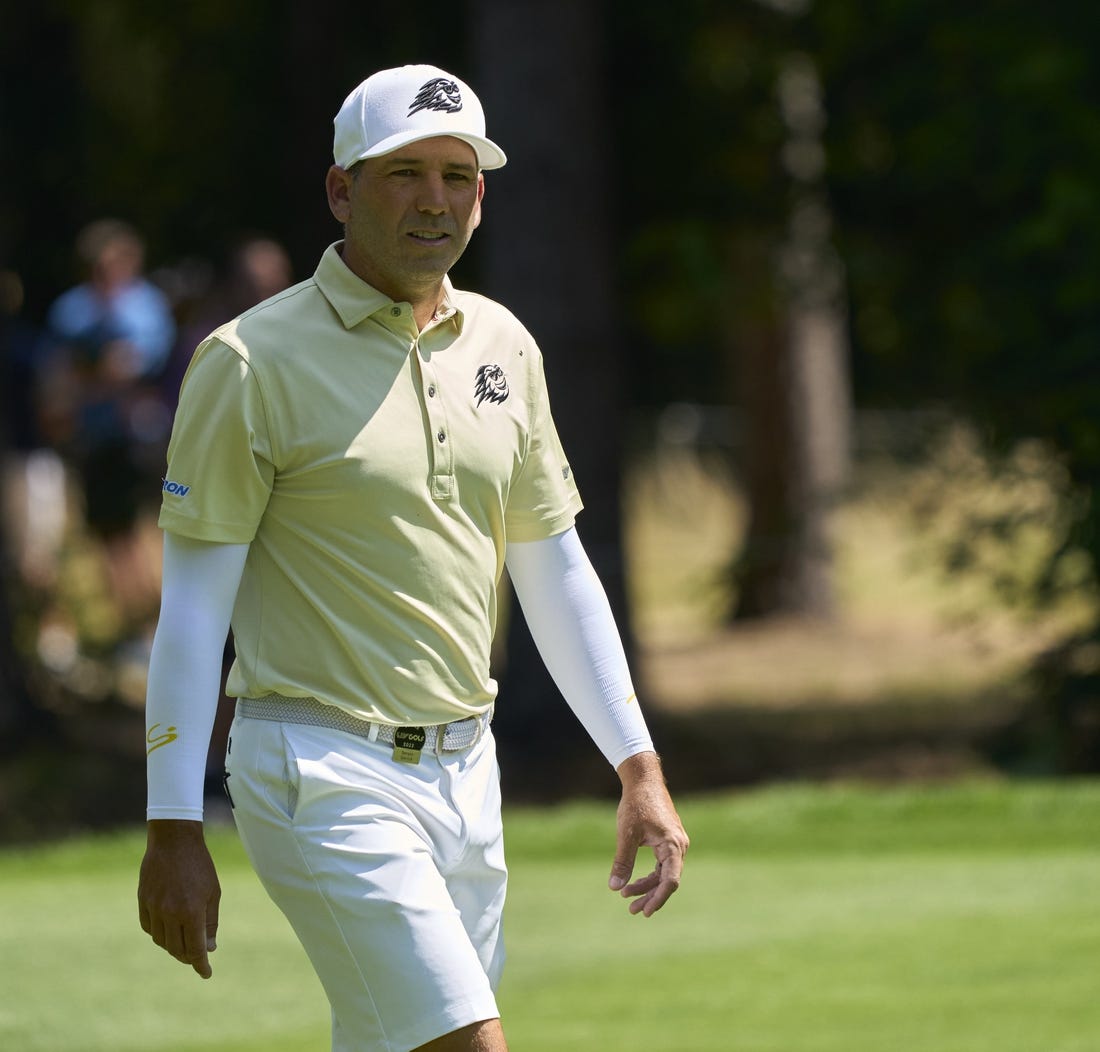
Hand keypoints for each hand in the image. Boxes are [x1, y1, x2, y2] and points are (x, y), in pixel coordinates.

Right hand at [138, 820, 220, 977]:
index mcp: (192, 911)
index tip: (206, 973)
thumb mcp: (213, 892)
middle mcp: (170, 913)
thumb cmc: (199, 866)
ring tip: (184, 944)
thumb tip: (209, 948)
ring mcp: (154, 908)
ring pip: (162, 941)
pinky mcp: (143, 902)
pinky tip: (168, 931)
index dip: (201, 965)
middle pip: (177, 949)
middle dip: (188, 957)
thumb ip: (210, 922)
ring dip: (173, 947)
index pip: (196, 949)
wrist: (174, 841)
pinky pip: (150, 928)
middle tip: (197, 957)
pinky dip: (159, 934)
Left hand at [609, 752, 688, 916]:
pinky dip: (649, 874)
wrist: (643, 780)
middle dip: (649, 895)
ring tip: (626, 897)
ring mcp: (675, 843)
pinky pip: (662, 864)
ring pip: (664, 873)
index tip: (645, 911)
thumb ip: (622, 861)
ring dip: (647, 886)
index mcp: (673, 845)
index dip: (658, 898)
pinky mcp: (668, 840)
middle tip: (631, 910)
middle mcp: (679, 846)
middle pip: (667, 880)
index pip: (670, 880)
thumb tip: (615, 888)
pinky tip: (633, 882)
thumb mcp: (626, 834)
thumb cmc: (636, 804)